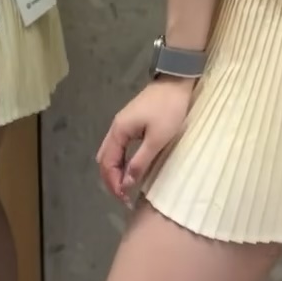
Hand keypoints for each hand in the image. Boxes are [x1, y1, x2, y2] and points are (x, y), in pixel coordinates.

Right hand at [96, 79, 195, 202]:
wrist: (176, 81)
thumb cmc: (168, 109)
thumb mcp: (157, 139)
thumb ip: (140, 161)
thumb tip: (126, 183)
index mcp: (119, 131)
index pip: (107, 164)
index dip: (113, 183)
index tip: (124, 199)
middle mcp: (116, 128)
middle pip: (104, 159)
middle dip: (111, 179)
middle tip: (124, 196)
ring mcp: (122, 123)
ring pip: (110, 152)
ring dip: (115, 170)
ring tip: (126, 186)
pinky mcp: (131, 122)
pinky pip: (119, 146)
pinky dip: (121, 160)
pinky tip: (130, 168)